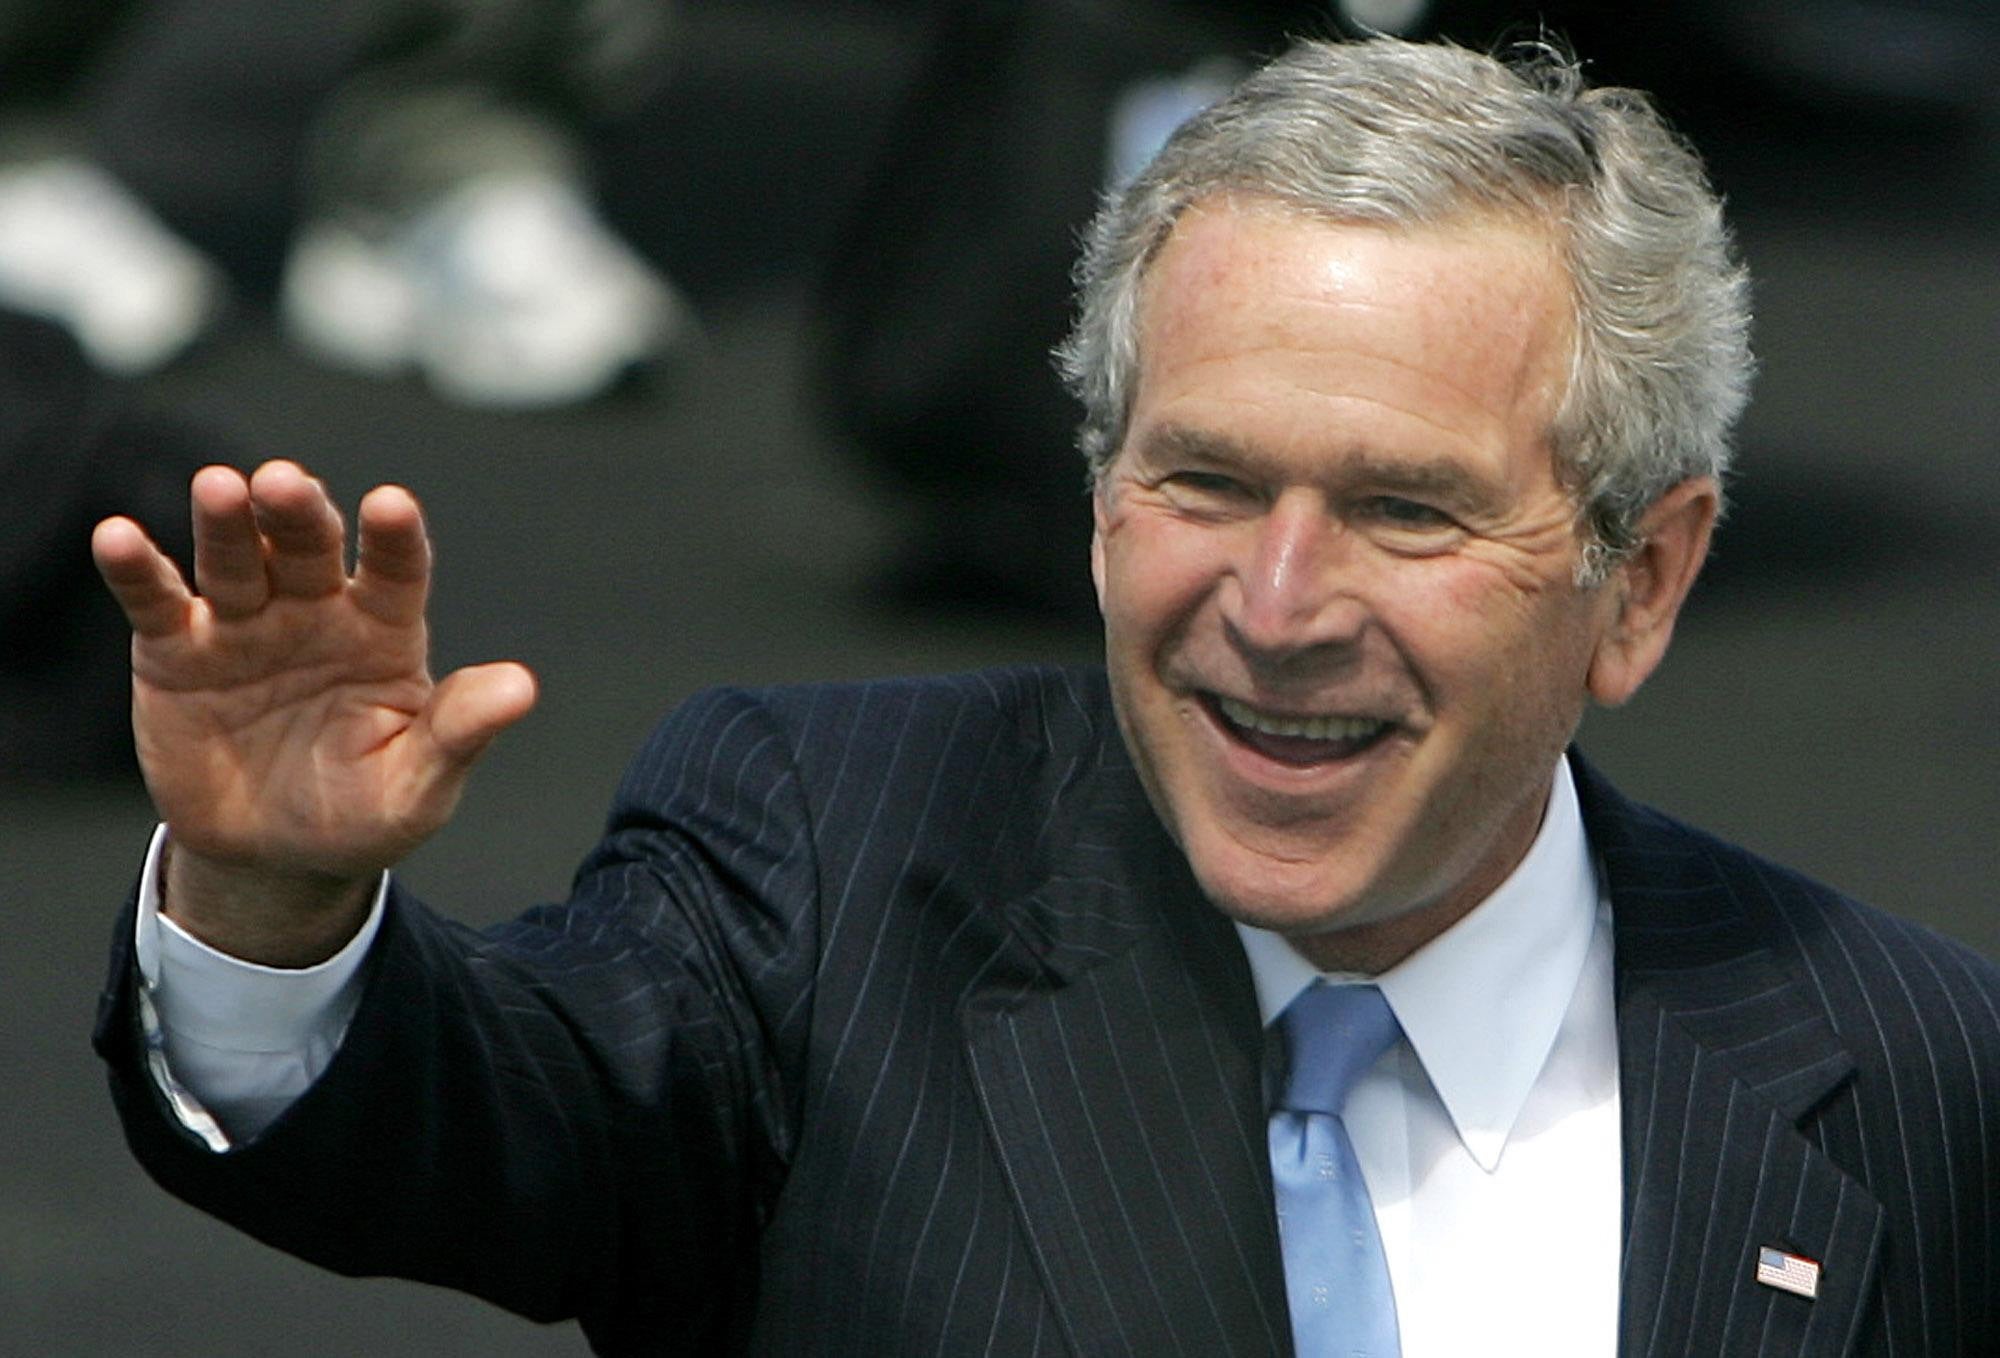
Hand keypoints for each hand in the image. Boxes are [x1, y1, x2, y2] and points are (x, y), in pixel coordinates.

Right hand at [92, 461, 536, 962]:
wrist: (277, 856)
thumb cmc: (364, 812)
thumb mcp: (419, 785)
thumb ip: (459, 731)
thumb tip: (522, 688)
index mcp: (384, 630)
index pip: (396, 571)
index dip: (393, 538)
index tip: (391, 505)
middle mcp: (315, 610)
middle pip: (307, 548)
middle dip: (297, 513)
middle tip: (284, 481)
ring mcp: (244, 623)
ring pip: (234, 560)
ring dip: (225, 524)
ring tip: (218, 487)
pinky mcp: (176, 650)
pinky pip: (157, 602)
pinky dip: (136, 569)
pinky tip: (117, 537)